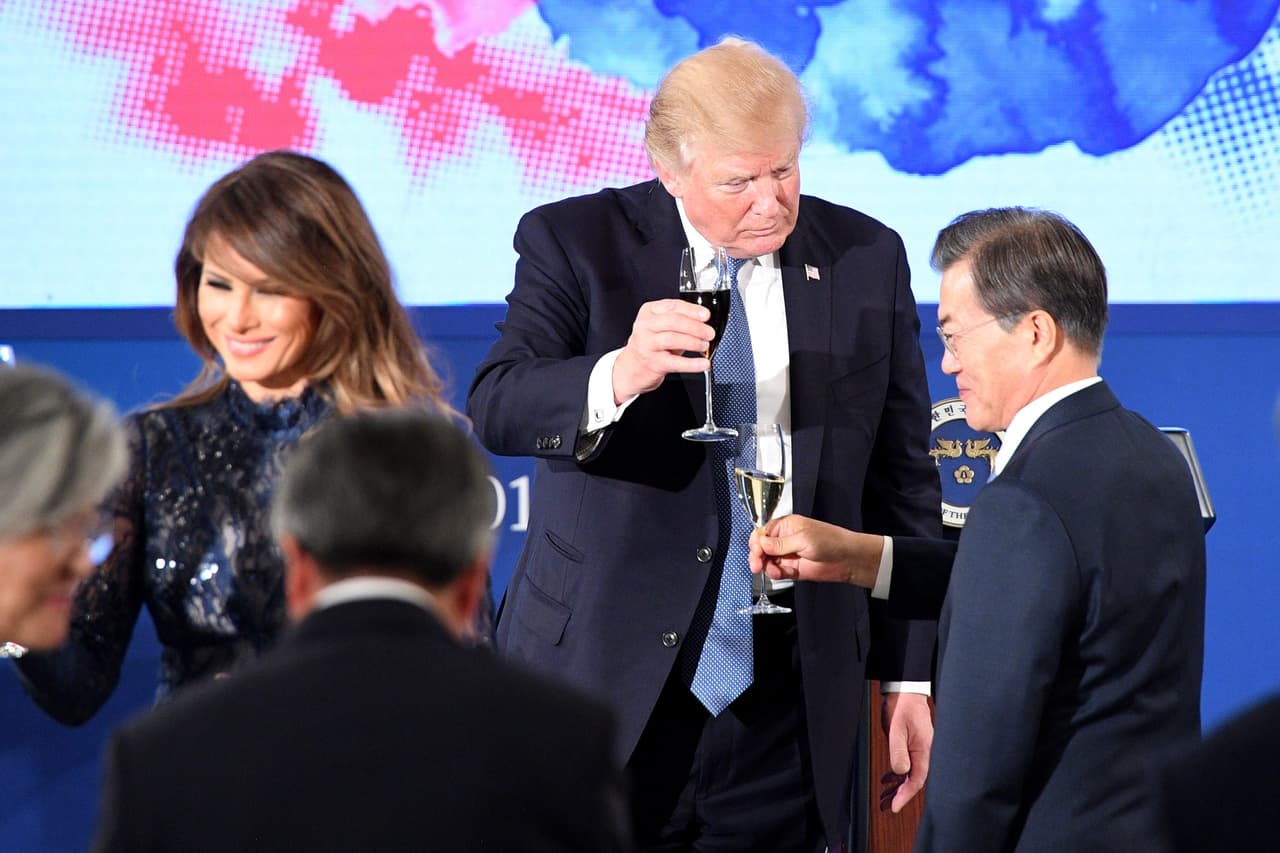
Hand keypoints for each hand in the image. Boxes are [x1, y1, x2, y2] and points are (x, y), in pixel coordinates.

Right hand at [611, 299, 714, 401]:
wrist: (632, 367)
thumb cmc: (651, 344)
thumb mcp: (661, 327)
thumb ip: (679, 320)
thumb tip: (704, 321)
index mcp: (649, 312)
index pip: (673, 306)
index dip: (692, 310)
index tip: (706, 315)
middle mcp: (645, 326)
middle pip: (674, 321)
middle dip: (696, 327)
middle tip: (709, 333)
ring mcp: (647, 344)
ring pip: (673, 339)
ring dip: (694, 342)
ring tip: (705, 345)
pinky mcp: (652, 363)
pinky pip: (675, 362)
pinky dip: (692, 363)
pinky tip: (703, 363)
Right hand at [748, 515, 883, 587]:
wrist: (847, 559)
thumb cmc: (830, 541)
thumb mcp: (803, 539)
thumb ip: (780, 544)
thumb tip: (761, 543)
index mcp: (785, 526)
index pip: (761, 533)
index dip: (756, 543)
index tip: (756, 553)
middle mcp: (784, 540)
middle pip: (761, 548)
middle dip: (757, 557)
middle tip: (757, 566)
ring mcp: (787, 555)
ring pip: (767, 562)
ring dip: (767, 568)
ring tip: (776, 571)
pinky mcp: (792, 569)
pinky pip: (777, 572)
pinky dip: (777, 574)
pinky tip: (784, 573)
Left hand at [880, 692, 932, 812]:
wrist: (905, 690)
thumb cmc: (903, 706)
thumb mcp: (897, 728)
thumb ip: (898, 751)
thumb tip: (900, 771)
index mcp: (924, 750)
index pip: (917, 780)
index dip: (905, 795)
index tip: (894, 807)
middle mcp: (924, 752)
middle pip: (913, 781)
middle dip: (899, 795)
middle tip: (885, 806)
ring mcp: (918, 749)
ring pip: (909, 775)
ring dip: (896, 787)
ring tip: (884, 797)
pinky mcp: (911, 745)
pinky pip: (906, 765)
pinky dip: (896, 775)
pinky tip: (887, 779)